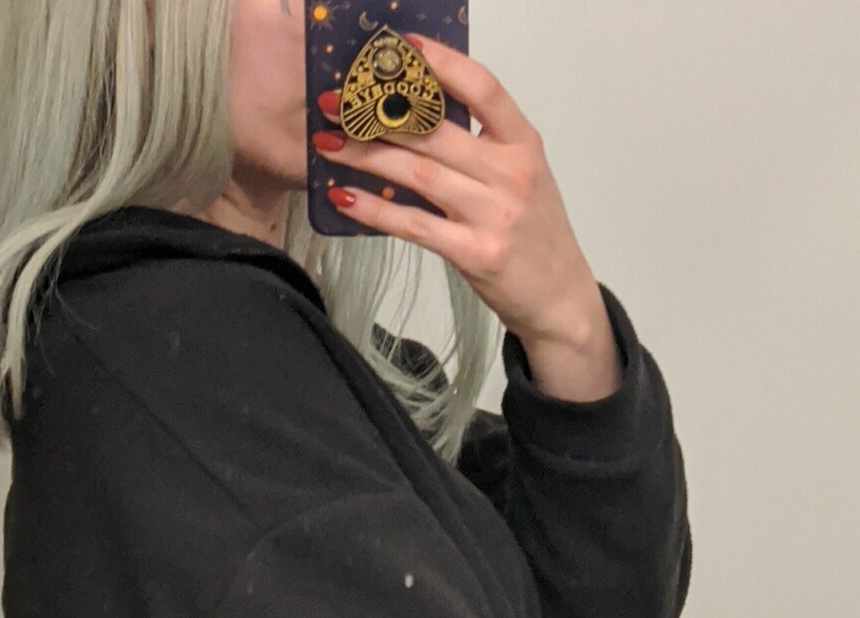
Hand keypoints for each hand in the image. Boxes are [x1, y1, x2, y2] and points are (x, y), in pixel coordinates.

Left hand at [313, 33, 605, 350]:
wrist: (560, 298)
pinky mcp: (475, 253)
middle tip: (335, 103)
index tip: (403, 49)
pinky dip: (376, 210)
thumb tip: (416, 118)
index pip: (483, 89)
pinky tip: (345, 198)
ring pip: (419, 174)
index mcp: (523, 145)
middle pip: (435, 132)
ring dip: (366, 157)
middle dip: (378, 114)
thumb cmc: (533, 234)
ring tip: (328, 145)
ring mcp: (494, 215)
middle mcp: (510, 174)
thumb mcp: (521, 177)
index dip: (442, 64)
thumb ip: (480, 148)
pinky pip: (415, 225)